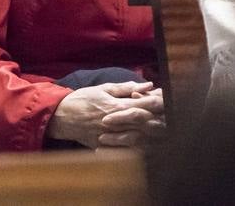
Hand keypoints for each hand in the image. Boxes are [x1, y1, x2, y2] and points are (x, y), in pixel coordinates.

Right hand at [45, 81, 165, 148]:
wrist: (61, 116)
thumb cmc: (82, 99)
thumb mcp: (103, 88)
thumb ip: (126, 87)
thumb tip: (147, 84)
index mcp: (117, 106)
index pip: (145, 105)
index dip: (159, 102)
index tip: (170, 100)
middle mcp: (116, 122)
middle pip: (145, 122)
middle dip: (161, 119)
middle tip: (173, 117)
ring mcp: (111, 136)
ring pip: (138, 138)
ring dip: (153, 135)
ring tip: (166, 132)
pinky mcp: (106, 147)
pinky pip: (126, 150)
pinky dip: (139, 148)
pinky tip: (149, 146)